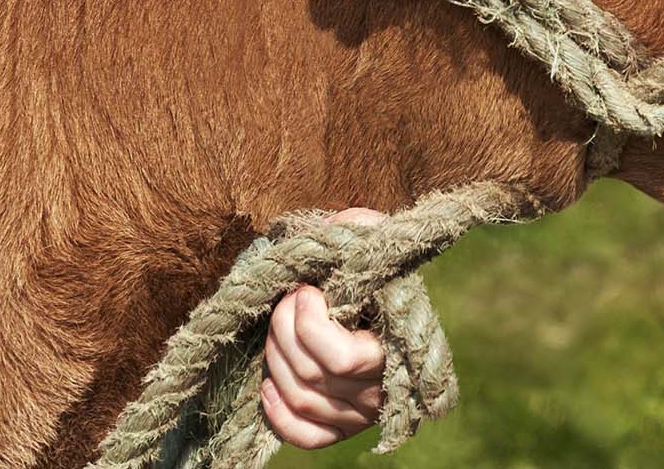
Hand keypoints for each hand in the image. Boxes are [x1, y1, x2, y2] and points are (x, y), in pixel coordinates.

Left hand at [260, 207, 388, 448]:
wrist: (395, 307)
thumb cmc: (381, 273)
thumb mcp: (376, 244)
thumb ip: (358, 229)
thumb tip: (329, 227)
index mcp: (393, 348)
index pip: (341, 357)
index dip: (309, 322)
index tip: (307, 290)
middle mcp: (378, 391)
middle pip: (310, 373)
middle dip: (284, 327)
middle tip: (287, 298)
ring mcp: (359, 415)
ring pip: (301, 399)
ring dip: (274, 358)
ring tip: (278, 327)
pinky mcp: (342, 427)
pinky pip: (305, 436)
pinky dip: (278, 414)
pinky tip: (268, 385)